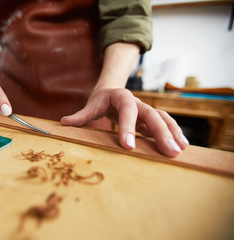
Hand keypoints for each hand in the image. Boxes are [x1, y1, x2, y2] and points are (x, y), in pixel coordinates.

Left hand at [61, 88, 188, 156]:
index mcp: (121, 96)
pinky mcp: (150, 118)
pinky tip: (180, 146)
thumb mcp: (91, 105)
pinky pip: (164, 124)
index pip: (127, 109)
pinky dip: (173, 133)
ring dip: (172, 133)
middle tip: (167, 151)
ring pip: (162, 118)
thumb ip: (80, 116)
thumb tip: (62, 123)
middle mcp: (137, 101)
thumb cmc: (100, 100)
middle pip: (151, 114)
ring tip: (179, 150)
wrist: (112, 91)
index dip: (128, 126)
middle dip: (160, 133)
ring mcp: (145, 109)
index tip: (128, 146)